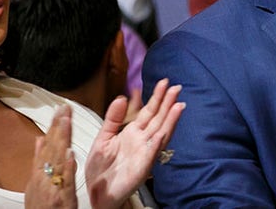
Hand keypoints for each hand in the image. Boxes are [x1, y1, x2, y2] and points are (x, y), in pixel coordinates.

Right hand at [26, 106, 78, 208]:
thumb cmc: (40, 208)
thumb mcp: (34, 183)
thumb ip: (38, 161)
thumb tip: (40, 140)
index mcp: (38, 173)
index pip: (47, 144)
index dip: (53, 126)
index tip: (59, 109)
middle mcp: (43, 178)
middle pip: (51, 148)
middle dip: (58, 127)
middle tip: (64, 108)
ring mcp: (52, 187)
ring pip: (57, 160)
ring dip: (62, 140)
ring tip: (67, 122)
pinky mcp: (62, 199)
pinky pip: (65, 181)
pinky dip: (67, 167)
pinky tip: (71, 154)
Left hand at [86, 79, 183, 208]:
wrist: (97, 193)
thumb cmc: (101, 169)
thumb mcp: (103, 138)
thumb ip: (112, 119)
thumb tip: (122, 97)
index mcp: (132, 133)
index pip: (148, 111)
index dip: (156, 97)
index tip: (164, 82)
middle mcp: (142, 141)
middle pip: (158, 118)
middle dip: (167, 103)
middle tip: (176, 87)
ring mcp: (144, 153)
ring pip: (161, 132)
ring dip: (170, 120)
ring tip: (179, 105)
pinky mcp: (143, 166)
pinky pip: (152, 152)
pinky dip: (159, 141)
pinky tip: (164, 131)